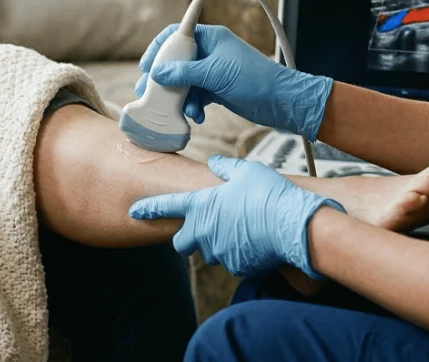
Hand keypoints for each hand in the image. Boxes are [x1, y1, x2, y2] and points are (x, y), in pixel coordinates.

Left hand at [129, 156, 343, 278]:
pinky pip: (231, 261)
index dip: (148, 208)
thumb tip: (214, 163)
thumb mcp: (246, 171)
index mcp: (201, 205)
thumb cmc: (269, 193)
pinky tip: (254, 241)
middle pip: (181, 242)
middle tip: (200, 227)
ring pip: (208, 252)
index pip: (165, 206)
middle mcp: (204, 231)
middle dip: (185, 237)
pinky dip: (237, 253)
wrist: (294, 226)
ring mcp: (219, 251)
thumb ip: (225, 167)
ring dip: (215, 244)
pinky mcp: (237, 266)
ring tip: (237, 229)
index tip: (134, 211)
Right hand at [135, 24, 333, 141]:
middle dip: (164, 80)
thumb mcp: (216, 74)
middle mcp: (210, 52)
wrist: (282, 102)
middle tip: (149, 93)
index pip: (177, 35)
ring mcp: (213, 72)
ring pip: (185, 82)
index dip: (159, 49)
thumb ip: (185, 73)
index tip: (147, 66)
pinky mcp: (217, 90)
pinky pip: (196, 96)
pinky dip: (193, 106)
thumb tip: (157, 73)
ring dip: (180, 98)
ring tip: (180, 110)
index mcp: (211, 38)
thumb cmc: (256, 80)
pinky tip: (197, 116)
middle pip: (177, 62)